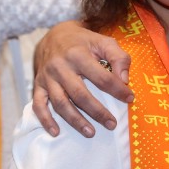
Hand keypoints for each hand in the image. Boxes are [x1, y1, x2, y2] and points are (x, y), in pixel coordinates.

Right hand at [32, 20, 133, 137]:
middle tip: (112, 124)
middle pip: (80, 94)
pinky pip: (38, 105)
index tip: (130, 98)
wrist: (54, 35)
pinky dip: (45, 120)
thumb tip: (124, 80)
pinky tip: (56, 132)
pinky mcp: (38, 85)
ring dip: (75, 120)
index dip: (118, 90)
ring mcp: (47, 77)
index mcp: (78, 55)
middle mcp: (60, 67)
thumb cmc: (83, 41)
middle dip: (97, 112)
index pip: (101, 77)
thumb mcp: (104, 41)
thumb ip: (119, 58)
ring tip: (91, 133)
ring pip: (60, 103)